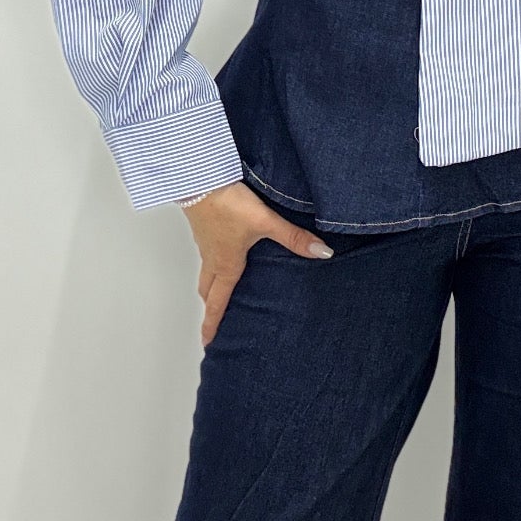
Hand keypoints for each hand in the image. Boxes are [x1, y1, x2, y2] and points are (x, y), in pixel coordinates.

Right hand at [178, 181, 333, 346]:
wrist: (198, 179)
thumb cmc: (228, 203)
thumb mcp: (264, 222)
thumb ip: (293, 238)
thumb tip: (321, 253)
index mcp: (227, 265)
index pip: (217, 302)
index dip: (212, 324)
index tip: (208, 342)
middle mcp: (213, 258)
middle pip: (208, 291)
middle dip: (211, 307)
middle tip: (214, 321)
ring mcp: (205, 243)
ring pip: (206, 272)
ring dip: (210, 286)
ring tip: (219, 293)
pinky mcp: (203, 227)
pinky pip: (206, 254)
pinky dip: (211, 264)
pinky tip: (223, 254)